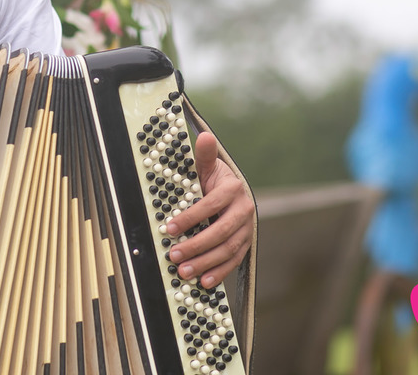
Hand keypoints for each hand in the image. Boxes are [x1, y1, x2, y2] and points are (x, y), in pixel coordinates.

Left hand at [161, 131, 254, 288]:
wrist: (234, 190)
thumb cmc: (214, 179)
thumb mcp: (208, 165)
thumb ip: (205, 155)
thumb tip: (204, 136)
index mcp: (233, 189)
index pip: (211, 205)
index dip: (190, 218)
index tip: (169, 228)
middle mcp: (244, 209)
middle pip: (221, 232)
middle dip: (196, 245)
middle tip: (174, 255)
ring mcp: (247, 228)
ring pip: (228, 249)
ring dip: (206, 262)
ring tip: (184, 271)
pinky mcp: (246, 243)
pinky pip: (235, 260)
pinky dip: (220, 272)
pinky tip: (205, 282)